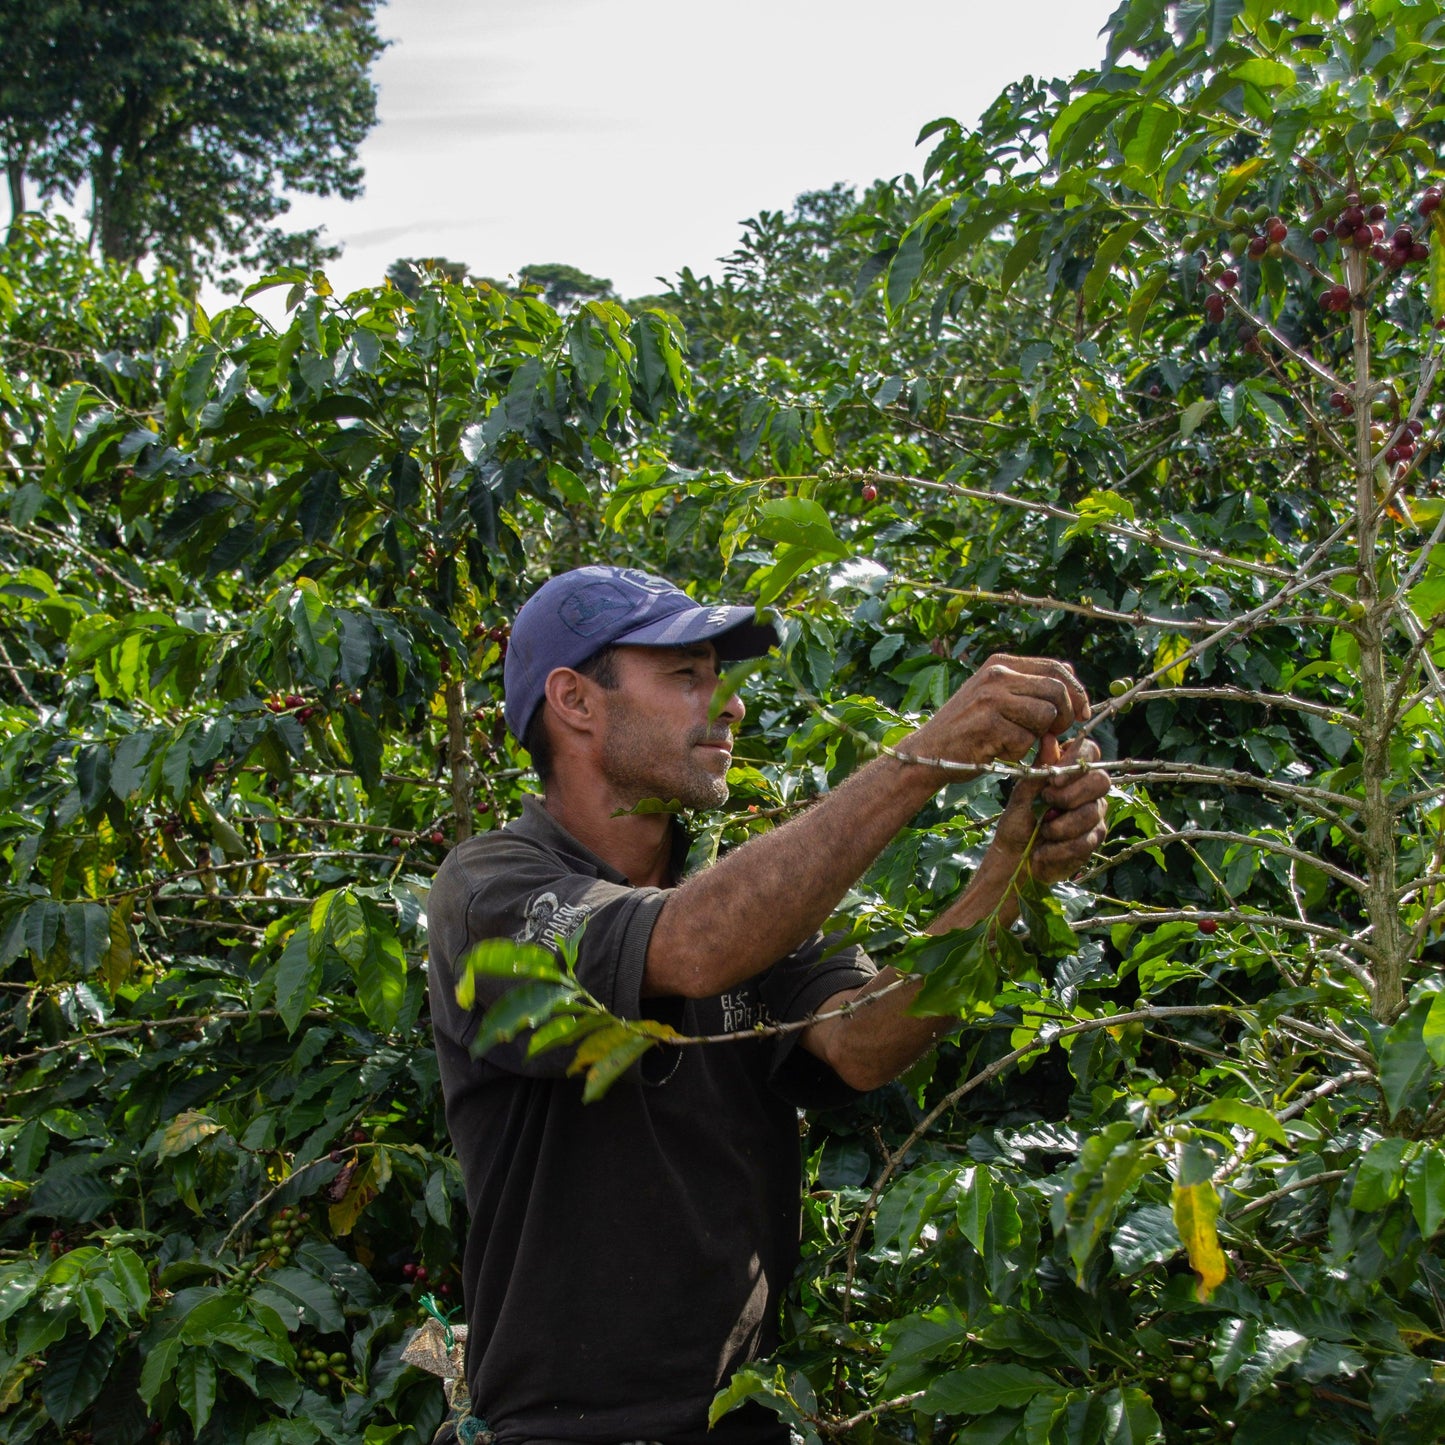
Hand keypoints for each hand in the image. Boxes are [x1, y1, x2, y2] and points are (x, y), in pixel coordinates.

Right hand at [909, 655, 1090, 768]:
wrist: (928, 753)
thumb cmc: (966, 729)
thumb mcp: (993, 696)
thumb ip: (1027, 686)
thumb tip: (1070, 678)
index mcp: (1000, 664)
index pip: (1056, 667)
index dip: (1077, 692)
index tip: (1082, 714)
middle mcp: (996, 675)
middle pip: (1057, 690)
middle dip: (1065, 717)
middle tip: (1054, 735)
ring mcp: (991, 698)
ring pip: (1046, 715)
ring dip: (1039, 737)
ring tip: (1016, 742)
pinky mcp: (988, 724)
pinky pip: (1026, 739)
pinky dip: (1018, 753)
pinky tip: (998, 751)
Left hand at [995, 733, 1109, 883]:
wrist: (1015, 855)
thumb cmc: (1019, 819)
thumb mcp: (1023, 792)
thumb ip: (1040, 768)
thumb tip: (1049, 737)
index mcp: (1071, 770)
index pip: (1090, 751)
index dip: (1075, 762)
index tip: (1053, 781)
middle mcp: (1089, 789)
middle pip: (1101, 780)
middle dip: (1070, 796)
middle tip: (1047, 804)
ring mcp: (1095, 812)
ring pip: (1092, 813)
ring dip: (1060, 825)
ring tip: (1043, 830)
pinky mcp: (1094, 838)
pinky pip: (1086, 840)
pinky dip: (1059, 848)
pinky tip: (1045, 851)